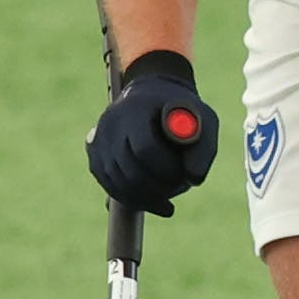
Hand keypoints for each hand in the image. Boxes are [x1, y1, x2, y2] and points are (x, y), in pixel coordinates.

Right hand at [87, 51, 219, 214]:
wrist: (152, 97)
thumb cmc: (182, 110)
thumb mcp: (204, 119)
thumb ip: (203, 148)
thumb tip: (193, 179)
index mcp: (136, 110)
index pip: (145, 149)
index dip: (167, 169)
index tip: (184, 175)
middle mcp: (110, 124)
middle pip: (130, 172)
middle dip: (158, 189)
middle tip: (178, 188)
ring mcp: (98, 140)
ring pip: (118, 184)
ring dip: (146, 198)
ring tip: (168, 198)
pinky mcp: (95, 156)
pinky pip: (110, 187)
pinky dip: (133, 199)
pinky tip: (153, 201)